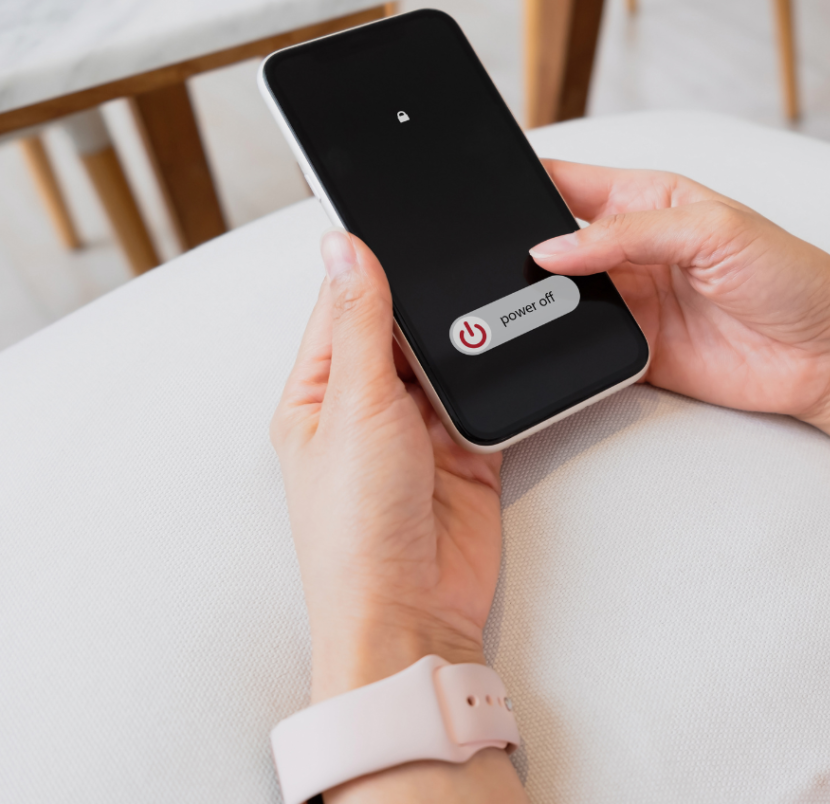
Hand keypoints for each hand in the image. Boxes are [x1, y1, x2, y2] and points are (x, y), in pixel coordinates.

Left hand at [271, 230, 504, 703]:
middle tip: (461, 257)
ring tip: (489, 302)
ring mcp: (417, 428)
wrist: (413, 612)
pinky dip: (497, 378)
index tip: (401, 218)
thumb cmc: (356, 526)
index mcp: (319, 391)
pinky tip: (510, 350)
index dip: (370, 262)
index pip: (343, 304)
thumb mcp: (355, 405)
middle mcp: (366, 404)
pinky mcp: (464, 449)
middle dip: (429, 301)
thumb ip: (359, 321)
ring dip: (465, 339)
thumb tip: (342, 245)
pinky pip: (484, 396)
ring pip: (448, 358)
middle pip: (402, 327)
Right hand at [532, 160, 829, 581]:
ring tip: (515, 295)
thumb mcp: (715, 230)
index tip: (489, 185)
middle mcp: (631, 249)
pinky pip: (582, 344)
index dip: (527, 180)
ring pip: (559, 294)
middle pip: (554, 239)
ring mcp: (630, 300)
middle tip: (492, 251)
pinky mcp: (633, 349)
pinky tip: (546, 336)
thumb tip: (555, 247)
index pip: (569, 181)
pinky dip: (559, 342)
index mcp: (648, 199)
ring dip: (539, 296)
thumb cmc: (793, 277)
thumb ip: (629, 233)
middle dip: (523, 243)